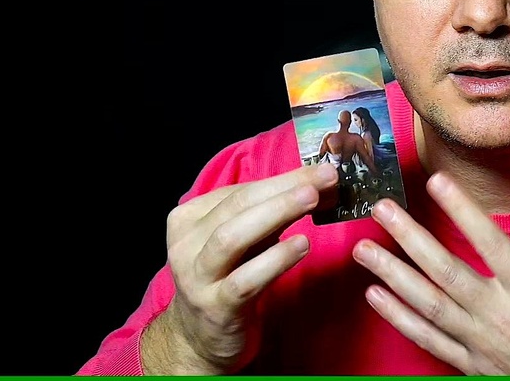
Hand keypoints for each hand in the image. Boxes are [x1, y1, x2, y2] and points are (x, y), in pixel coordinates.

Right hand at [142, 163, 338, 373]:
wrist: (200, 340)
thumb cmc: (227, 278)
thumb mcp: (243, 241)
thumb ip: (270, 214)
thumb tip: (318, 183)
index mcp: (188, 219)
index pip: (239, 190)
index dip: (283, 178)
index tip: (322, 169)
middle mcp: (185, 245)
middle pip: (237, 206)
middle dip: (284, 188)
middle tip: (325, 177)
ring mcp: (196, 278)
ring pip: (232, 237)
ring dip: (276, 213)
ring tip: (313, 200)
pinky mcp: (215, 307)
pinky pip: (245, 280)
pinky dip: (275, 260)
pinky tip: (301, 245)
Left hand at [352, 172, 509, 374]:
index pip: (493, 246)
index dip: (465, 213)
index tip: (438, 184)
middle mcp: (501, 319)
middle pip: (446, 273)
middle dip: (410, 240)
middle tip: (381, 210)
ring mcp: (482, 345)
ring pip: (429, 305)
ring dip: (393, 275)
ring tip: (364, 249)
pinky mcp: (472, 366)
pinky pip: (428, 341)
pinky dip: (400, 319)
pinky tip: (375, 298)